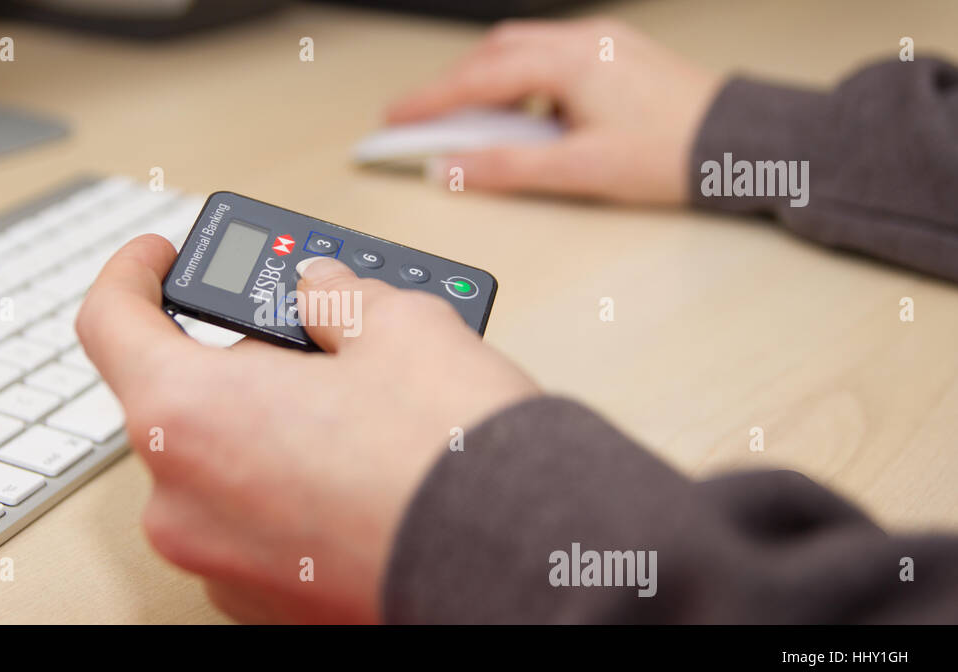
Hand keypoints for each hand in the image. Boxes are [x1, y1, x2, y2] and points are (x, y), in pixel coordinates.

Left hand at [76, 235, 538, 622]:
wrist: (517, 569)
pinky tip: (358, 474)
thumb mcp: (397, 324)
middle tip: (311, 338)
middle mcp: (179, 500)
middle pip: (178, 400)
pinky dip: (288, 492)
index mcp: (184, 414)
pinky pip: (253, 526)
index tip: (161, 255)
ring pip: (220, 467)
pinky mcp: (263, 604)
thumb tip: (318, 291)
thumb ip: (333, 295)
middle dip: (240, 361)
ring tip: (357, 410)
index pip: (110, 321)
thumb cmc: (450, 455)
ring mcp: (217, 562)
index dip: (133, 272)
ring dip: (268, 428)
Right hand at [386, 17, 722, 204]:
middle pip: (494, 54)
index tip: (394, 118)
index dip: (429, 101)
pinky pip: (551, 56)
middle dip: (452, 87)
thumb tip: (452, 169)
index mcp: (570, 61)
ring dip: (487, 82)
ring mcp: (603, 42)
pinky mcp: (617, 54)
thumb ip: (507, 167)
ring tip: (469, 124)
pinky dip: (521, 81)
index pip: (478, 78)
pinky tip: (523, 114)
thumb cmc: (673, 153)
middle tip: (420, 121)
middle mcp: (584, 40)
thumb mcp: (579, 169)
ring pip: (522, 51)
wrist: (739, 144)